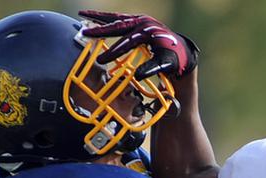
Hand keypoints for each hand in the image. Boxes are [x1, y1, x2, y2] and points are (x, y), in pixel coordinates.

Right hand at [79, 10, 197, 79]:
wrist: (182, 49)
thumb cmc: (174, 59)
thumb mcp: (166, 66)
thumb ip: (152, 69)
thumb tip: (137, 75)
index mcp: (148, 34)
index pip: (127, 43)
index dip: (114, 52)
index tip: (101, 60)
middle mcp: (143, 23)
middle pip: (118, 26)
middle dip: (100, 30)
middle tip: (85, 33)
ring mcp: (140, 20)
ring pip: (117, 18)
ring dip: (99, 17)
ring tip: (83, 15)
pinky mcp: (138, 20)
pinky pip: (120, 18)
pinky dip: (107, 18)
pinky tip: (96, 18)